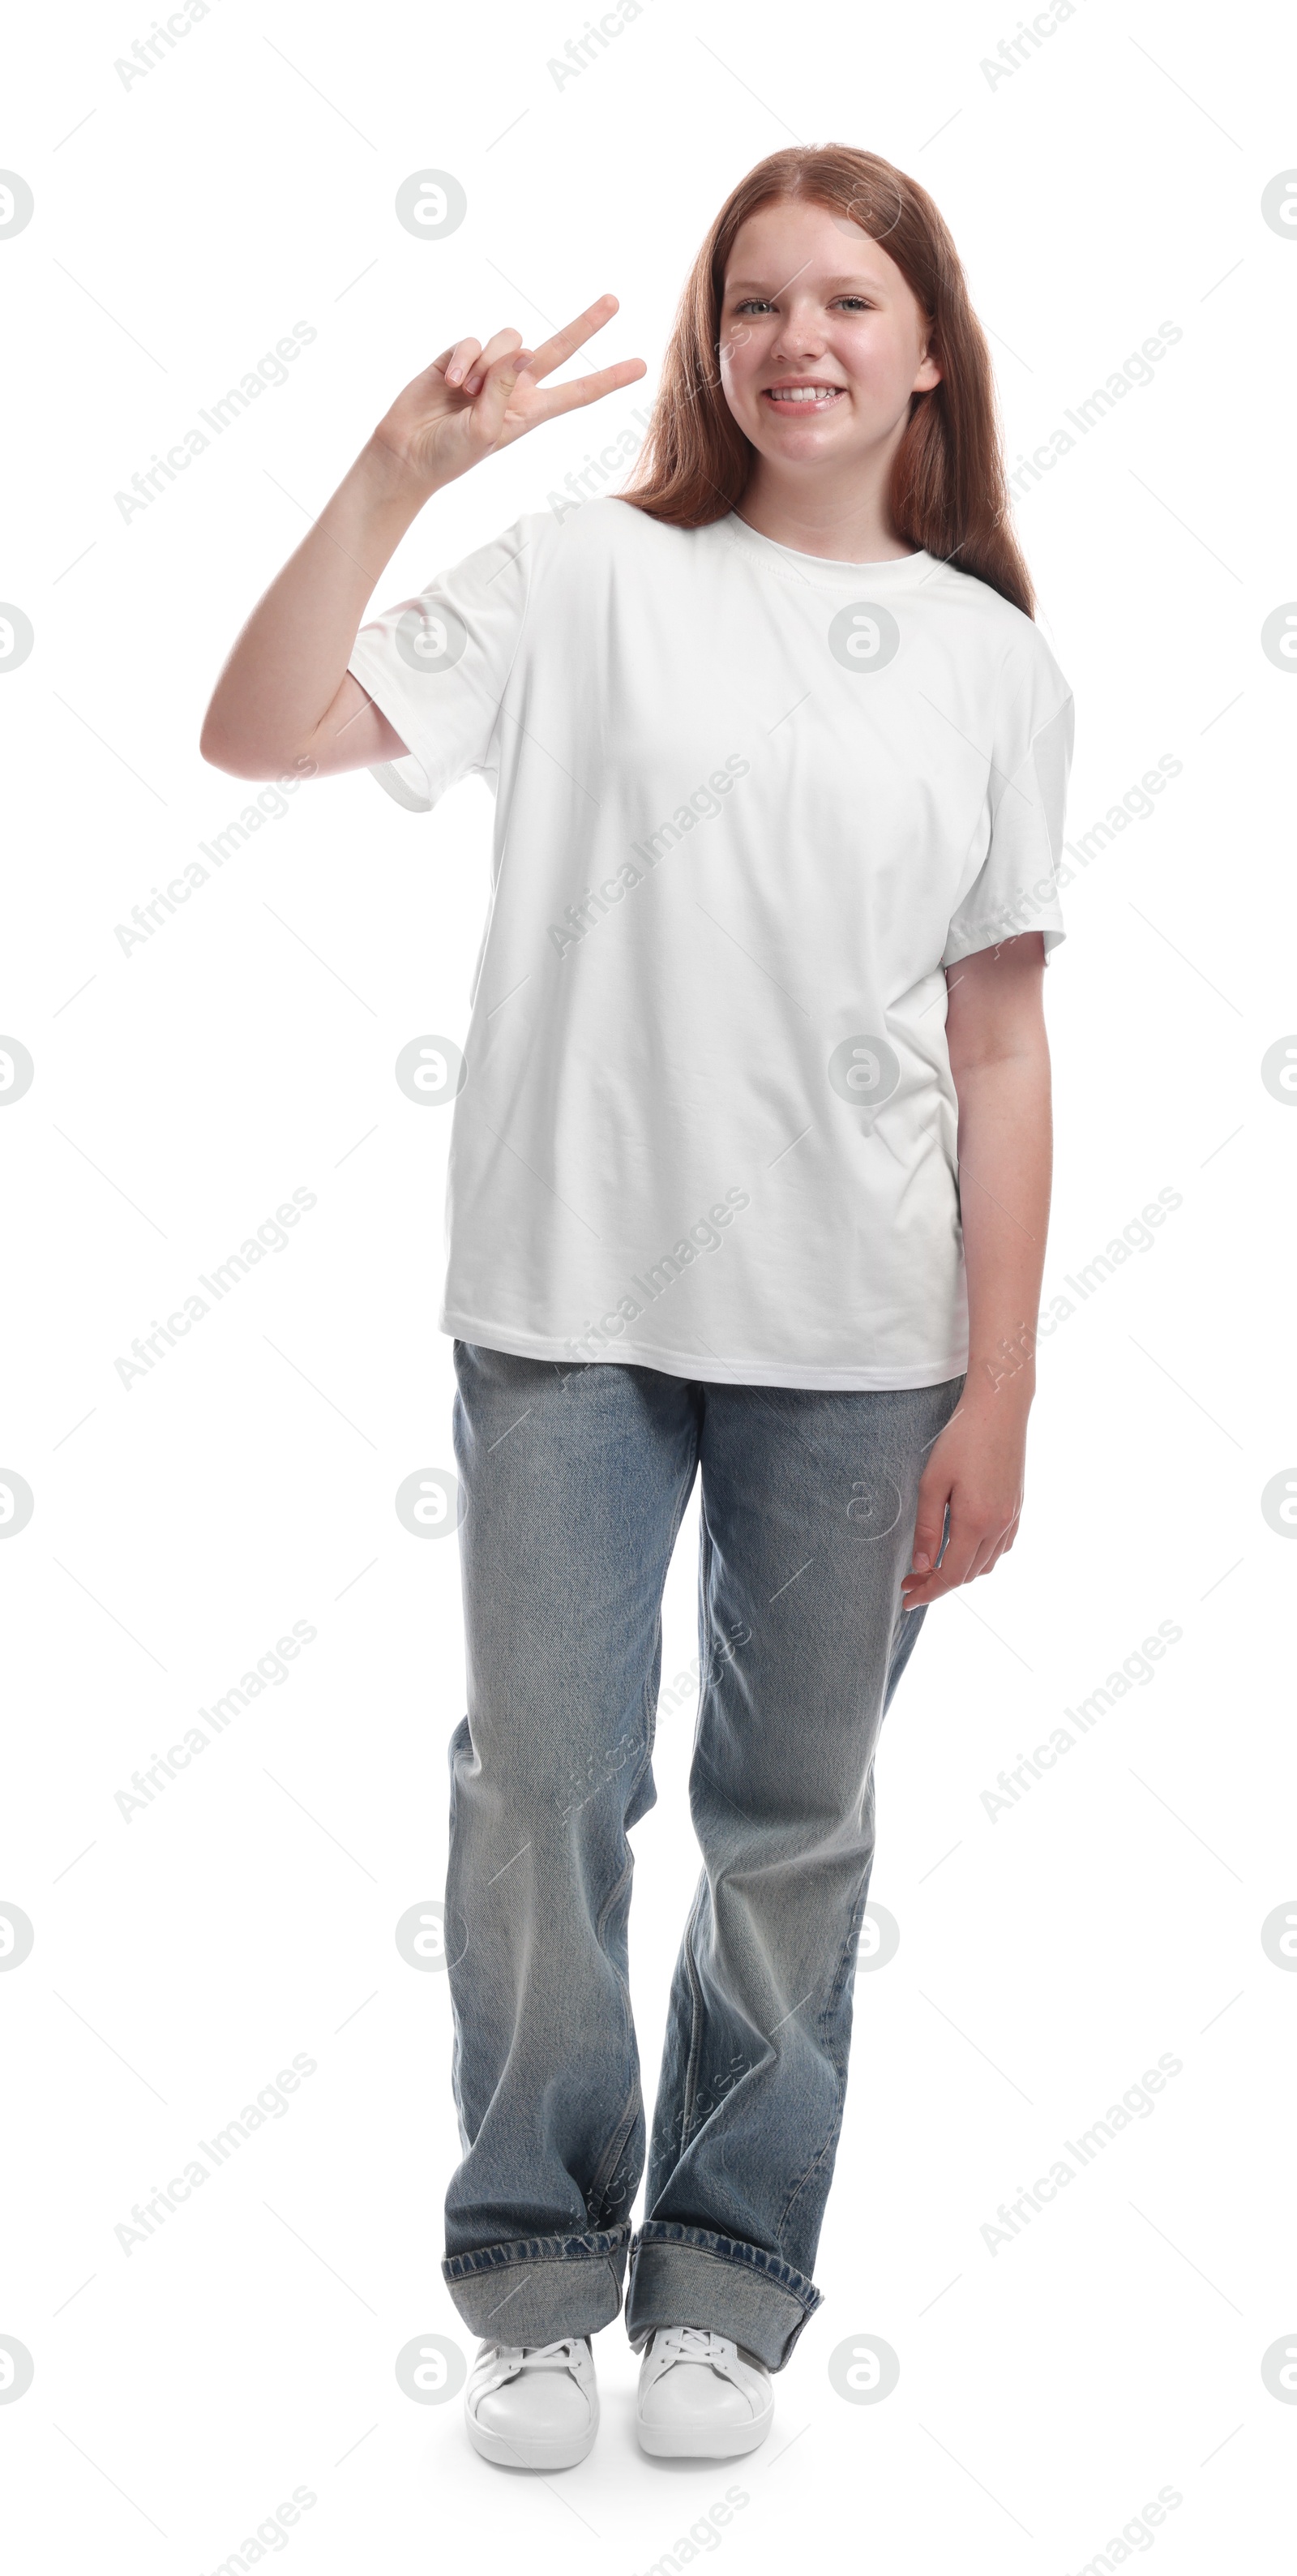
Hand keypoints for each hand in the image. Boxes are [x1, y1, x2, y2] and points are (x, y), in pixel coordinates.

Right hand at [369, 293, 645, 495]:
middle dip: (586, 324)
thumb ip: (505, 387)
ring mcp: (489, 369)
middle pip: (559, 349)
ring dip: (489, 365)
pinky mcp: (460, 356)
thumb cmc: (451, 454)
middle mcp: (515, 386)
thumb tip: (524, 348)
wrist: (407, 453)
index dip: (608, 379)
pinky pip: (472, 342)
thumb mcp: (486, 429)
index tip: (641, 367)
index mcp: (531, 411)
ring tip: (465, 394)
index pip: (577, 393)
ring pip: (508, 340)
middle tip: (615, 301)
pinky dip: (463, 360)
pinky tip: (450, 382)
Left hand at [899, 1387, 1028, 1610]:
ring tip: (934, 1565)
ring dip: (961, 1572)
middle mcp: (999, 1525)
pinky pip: (1001, 1547)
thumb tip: (922, 1567)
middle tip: (911, 1579)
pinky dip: (981, 1557)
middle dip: (939, 1583)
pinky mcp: (1018, 1507)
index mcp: (976, 1522)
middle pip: (969, 1574)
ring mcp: (1012, 1517)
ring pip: (987, 1564)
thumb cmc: (960, 1440)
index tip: (907, 1599)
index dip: (928, 1592)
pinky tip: (964, 1547)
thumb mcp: (932, 1483)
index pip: (951, 1575)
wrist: (999, 1409)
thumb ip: (927, 1529)